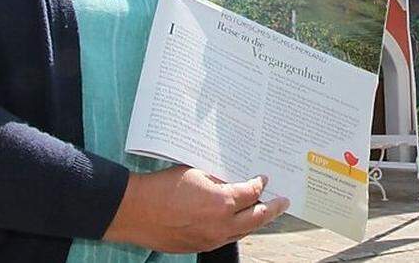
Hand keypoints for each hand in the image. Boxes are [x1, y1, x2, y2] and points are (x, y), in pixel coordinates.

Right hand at [104, 167, 289, 252]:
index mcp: (223, 202)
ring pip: (243, 232)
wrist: (135, 211)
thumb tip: (233, 177)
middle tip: (283, 202)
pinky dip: (236, 230)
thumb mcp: (196, 172)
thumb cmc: (162, 188)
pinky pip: (226, 239)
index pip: (252, 193)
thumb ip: (219, 177)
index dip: (260, 184)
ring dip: (256, 222)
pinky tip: (238, 223)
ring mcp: (211, 239)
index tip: (264, 179)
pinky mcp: (199, 247)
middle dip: (272, 209)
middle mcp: (221, 225)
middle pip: (257, 218)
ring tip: (265, 213)